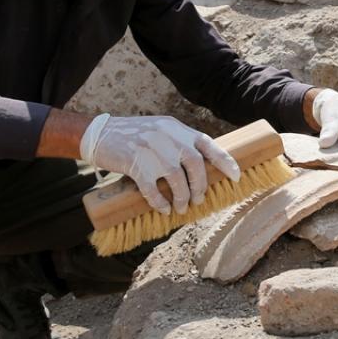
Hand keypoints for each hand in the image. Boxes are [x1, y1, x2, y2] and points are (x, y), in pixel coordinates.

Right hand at [80, 114, 240, 215]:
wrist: (101, 133)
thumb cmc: (133, 135)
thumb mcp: (161, 130)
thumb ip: (179, 142)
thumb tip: (200, 165)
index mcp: (177, 129)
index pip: (208, 145)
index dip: (225, 161)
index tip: (236, 176)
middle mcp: (168, 137)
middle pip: (195, 166)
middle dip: (200, 186)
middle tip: (198, 200)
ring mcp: (152, 151)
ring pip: (177, 180)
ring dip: (181, 198)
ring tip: (180, 207)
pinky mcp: (135, 165)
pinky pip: (153, 190)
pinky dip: (161, 203)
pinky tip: (164, 209)